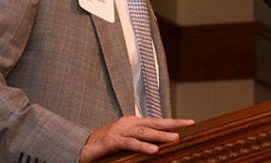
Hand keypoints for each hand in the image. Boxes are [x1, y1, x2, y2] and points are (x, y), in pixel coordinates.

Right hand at [79, 115, 194, 161]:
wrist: (81, 147)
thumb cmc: (105, 146)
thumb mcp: (126, 141)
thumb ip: (140, 140)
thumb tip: (159, 143)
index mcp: (132, 122)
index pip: (156, 121)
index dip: (172, 121)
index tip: (189, 122)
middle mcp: (127, 123)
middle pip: (153, 123)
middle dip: (172, 123)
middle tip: (188, 124)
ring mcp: (119, 131)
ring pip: (143, 132)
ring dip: (160, 135)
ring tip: (175, 138)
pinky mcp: (112, 141)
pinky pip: (130, 143)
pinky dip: (142, 146)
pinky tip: (154, 150)